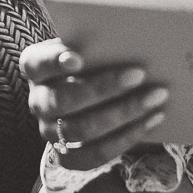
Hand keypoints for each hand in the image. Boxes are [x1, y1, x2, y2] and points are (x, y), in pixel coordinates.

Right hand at [19, 38, 168, 170]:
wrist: (95, 94)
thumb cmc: (95, 59)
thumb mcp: (90, 46)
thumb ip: (99, 43)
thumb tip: (132, 36)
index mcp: (36, 67)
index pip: (37, 63)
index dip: (55, 61)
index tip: (78, 59)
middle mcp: (38, 101)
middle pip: (64, 100)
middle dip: (104, 88)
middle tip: (140, 74)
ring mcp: (50, 132)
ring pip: (82, 129)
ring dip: (123, 113)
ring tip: (155, 97)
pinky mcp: (67, 156)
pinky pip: (95, 154)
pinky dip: (127, 138)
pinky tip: (152, 120)